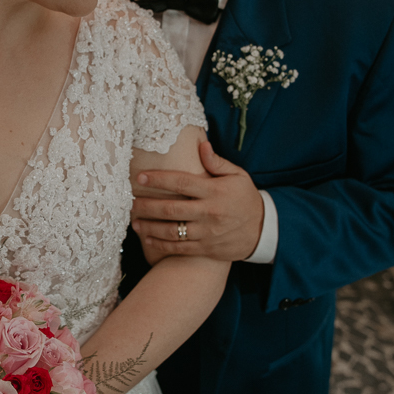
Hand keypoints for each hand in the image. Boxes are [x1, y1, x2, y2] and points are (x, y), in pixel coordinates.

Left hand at [132, 141, 263, 263]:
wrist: (264, 231)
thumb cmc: (246, 198)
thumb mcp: (238, 176)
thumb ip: (217, 162)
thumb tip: (201, 144)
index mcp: (214, 191)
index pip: (181, 182)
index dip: (159, 179)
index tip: (140, 177)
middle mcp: (209, 212)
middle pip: (171, 209)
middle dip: (147, 206)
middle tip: (129, 203)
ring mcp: (207, 233)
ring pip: (172, 231)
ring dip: (150, 227)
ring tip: (134, 222)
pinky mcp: (206, 249)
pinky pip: (179, 249)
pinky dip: (161, 245)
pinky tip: (147, 239)